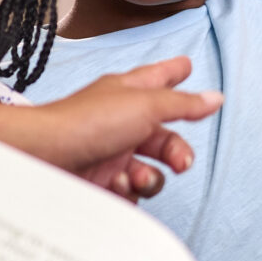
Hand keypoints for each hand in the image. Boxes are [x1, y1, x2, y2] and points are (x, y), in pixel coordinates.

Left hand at [1, 57, 220, 199]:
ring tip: (133, 177)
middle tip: (181, 162)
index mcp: (129, 94)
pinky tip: (114, 186)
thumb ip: (183, 104)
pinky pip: (131, 194)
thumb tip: (215, 98)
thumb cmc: (88, 122)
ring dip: (150, 178)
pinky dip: (129, 193)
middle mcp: (121, 122)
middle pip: (164, 137)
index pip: (158, 79)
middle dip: (176, 152)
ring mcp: (111, 153)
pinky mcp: (101, 182)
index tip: (186, 66)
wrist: (46, 158)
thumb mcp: (146, 105)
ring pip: (150, 171)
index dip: (174, 73)